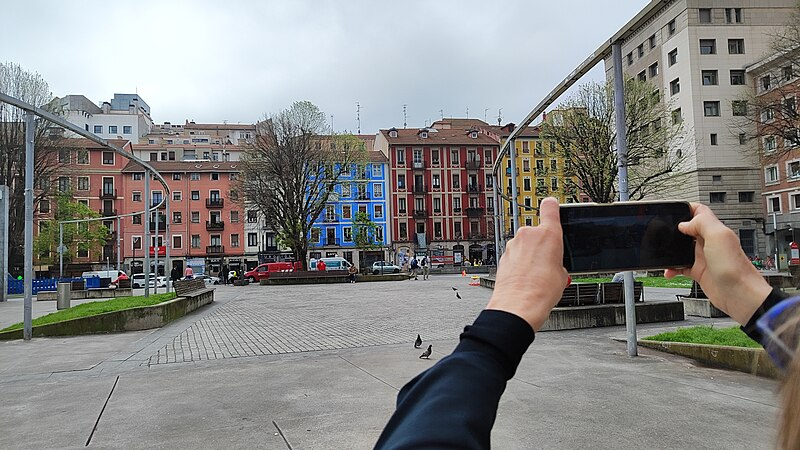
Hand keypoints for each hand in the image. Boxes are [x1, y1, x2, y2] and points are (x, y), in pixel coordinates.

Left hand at [487, 197, 567, 330]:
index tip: (553, 205)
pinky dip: (520, 263)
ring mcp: (513, 245)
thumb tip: (553, 265)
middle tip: (549, 263)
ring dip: (530, 256)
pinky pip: (515, 255)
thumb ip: (558, 261)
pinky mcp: (503, 256)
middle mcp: (528, 235)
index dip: (553, 206)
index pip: (550, 207)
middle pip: (538, 233)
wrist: (518, 305)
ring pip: (525, 245)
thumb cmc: (541, 291)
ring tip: (537, 275)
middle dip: (543, 245)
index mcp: (548, 234)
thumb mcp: (563, 275)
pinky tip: (526, 278)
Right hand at [664, 203, 769, 324]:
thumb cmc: (735, 268)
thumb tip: (684, 223)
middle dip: (673, 229)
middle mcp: (709, 242)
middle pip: (688, 229)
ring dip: (670, 250)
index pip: (700, 212)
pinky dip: (671, 268)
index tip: (672, 210)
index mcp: (715, 230)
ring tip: (662, 253)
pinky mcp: (699, 272)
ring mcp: (703, 257)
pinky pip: (680, 267)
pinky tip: (669, 271)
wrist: (740, 295)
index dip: (686, 209)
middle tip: (661, 232)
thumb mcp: (719, 237)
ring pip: (681, 248)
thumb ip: (702, 223)